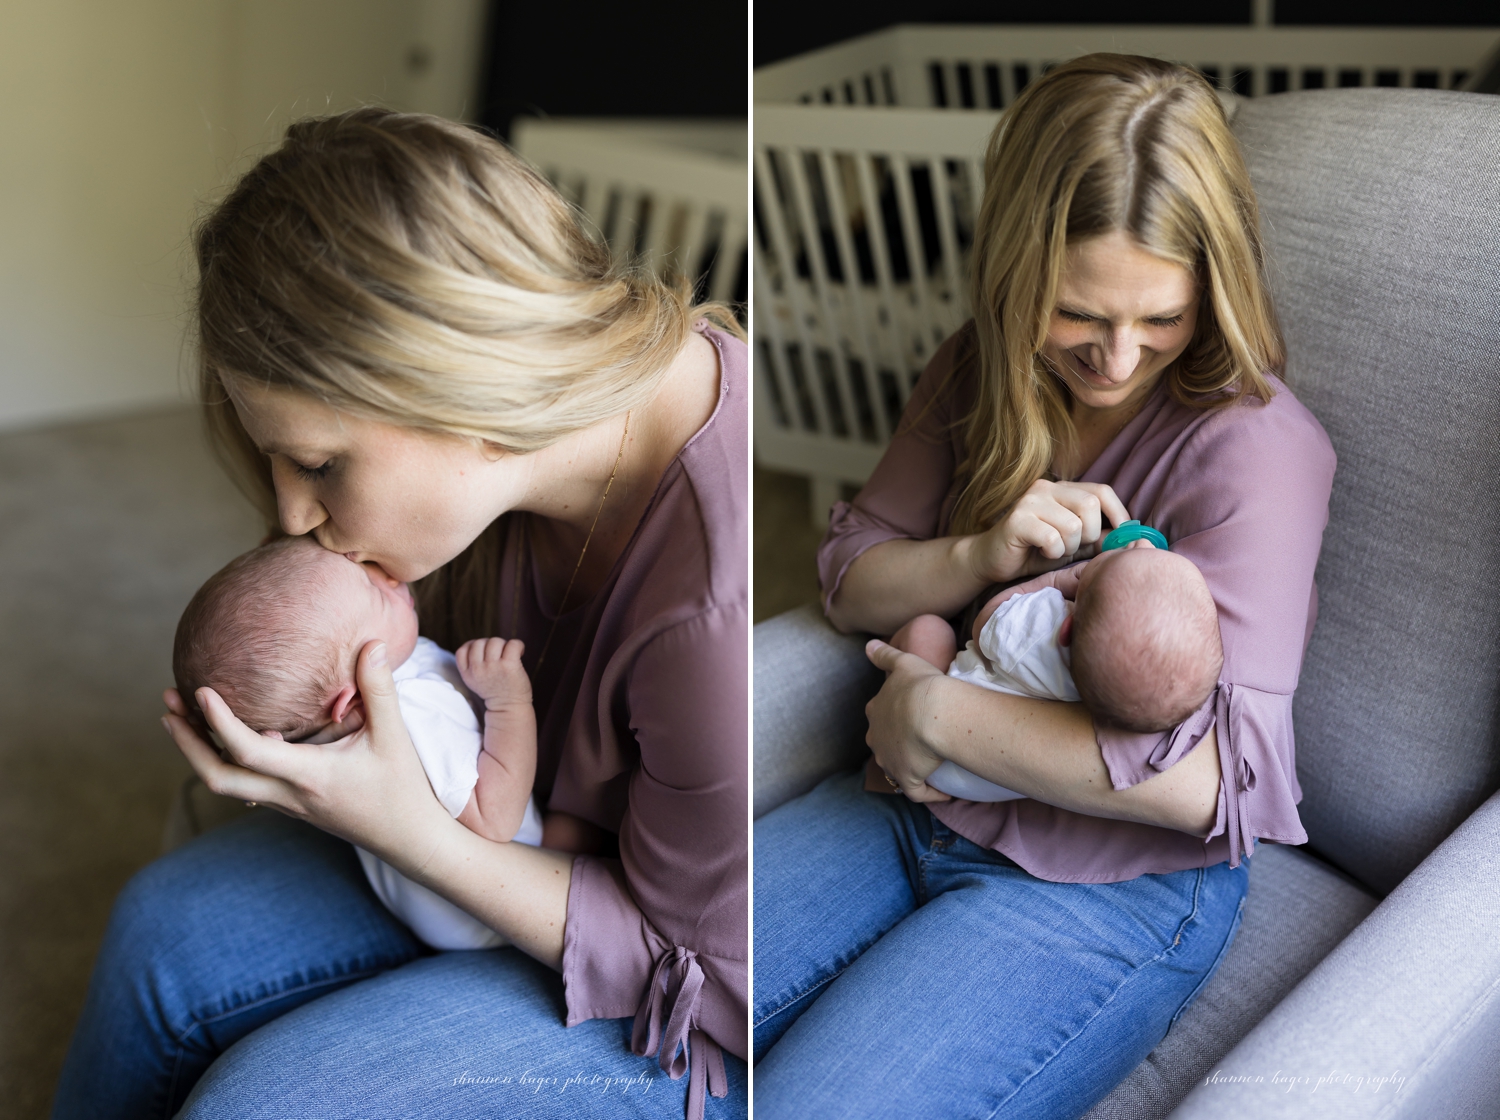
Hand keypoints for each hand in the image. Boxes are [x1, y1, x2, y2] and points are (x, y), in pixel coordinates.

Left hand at [162, 640, 453, 869]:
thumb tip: (370, 644)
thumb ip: (379, 690)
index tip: (201, 690)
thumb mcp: (393, 736)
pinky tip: (230, 736)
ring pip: (228, 783)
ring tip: (183, 715)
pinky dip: (228, 759)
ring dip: (200, 751)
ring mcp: (287, 804)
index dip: (218, 722)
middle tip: (168, 705)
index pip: (247, 751)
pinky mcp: (293, 805)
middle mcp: (289, 795)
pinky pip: (248, 784)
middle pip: (217, 777)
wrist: (408, 839)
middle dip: (186, 743)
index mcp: (308, 775)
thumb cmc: (402, 789)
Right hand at [455, 637, 531, 708]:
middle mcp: (477, 670)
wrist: (509, 707)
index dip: (473, 646)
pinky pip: (512, 644)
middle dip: (490, 645)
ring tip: (509, 655)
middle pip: (479, 642)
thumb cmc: (495, 690)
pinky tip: (520, 653)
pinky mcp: (509, 666)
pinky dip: (518, 644)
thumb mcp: (475, 680)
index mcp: (467, 673)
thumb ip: (473, 664)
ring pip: (495, 641)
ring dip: (504, 645)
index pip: (462, 650)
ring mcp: (493, 667)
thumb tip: (482, 642)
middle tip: (499, 655)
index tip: (484, 653)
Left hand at [863, 639, 951, 802]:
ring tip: (932, 766)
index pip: (880, 717)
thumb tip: (868, 645)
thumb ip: (884, 654)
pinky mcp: (906, 778)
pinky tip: (945, 793)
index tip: (910, 719)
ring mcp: (889, 761)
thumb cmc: (920, 684)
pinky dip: (929, 793)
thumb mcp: (902, 662)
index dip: (893, 718)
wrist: (932, 711)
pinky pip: (916, 792)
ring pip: (897, 767)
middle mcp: (877, 738)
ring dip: (912, 768)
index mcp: (876, 712)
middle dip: (897, 745)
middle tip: (921, 743)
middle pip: (884, 744)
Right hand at [963, 479, 1127, 584]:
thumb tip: (1128, 538)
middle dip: (1090, 534)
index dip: (1119, 514)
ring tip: (1053, 551)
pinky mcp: (1017, 520)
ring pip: (1073, 525)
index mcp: (1061, 489)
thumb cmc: (1033, 552)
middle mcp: (1045, 488)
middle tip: (1073, 547)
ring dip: (1069, 547)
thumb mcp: (1071, 544)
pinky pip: (1052, 539)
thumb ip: (1096, 538)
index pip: (1102, 491)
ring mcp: (1030, 502)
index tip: (1123, 536)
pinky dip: (1053, 553)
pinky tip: (1040, 553)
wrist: (989, 560)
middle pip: (1091, 505)